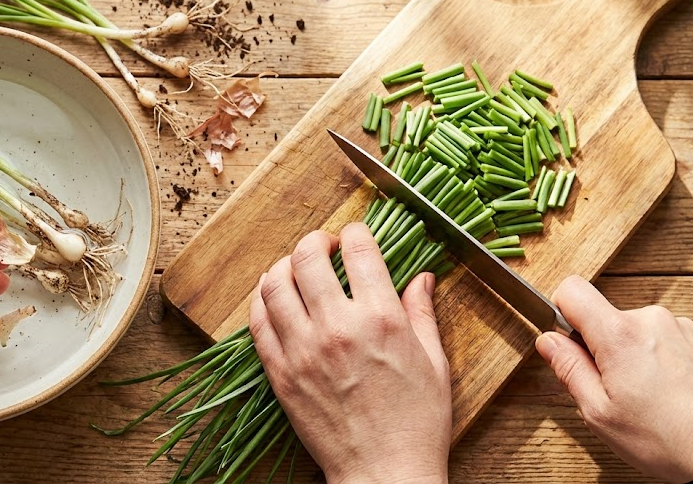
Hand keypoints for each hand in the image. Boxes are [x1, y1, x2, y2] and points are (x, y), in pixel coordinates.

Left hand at [249, 223, 451, 483]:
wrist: (384, 472)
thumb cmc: (417, 423)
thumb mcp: (434, 363)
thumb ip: (423, 313)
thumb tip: (423, 278)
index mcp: (380, 319)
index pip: (359, 250)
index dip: (356, 232)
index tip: (355, 235)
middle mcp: (337, 327)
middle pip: (308, 258)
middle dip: (316, 241)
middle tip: (324, 246)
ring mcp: (302, 350)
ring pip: (274, 284)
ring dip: (284, 265)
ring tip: (295, 268)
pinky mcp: (280, 373)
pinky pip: (257, 323)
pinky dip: (262, 301)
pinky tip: (274, 297)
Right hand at [536, 276, 692, 482]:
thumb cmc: (669, 440)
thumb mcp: (599, 412)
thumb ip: (568, 369)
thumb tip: (549, 342)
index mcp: (620, 335)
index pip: (572, 290)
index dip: (559, 312)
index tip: (565, 341)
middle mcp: (652, 320)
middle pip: (603, 317)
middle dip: (598, 348)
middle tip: (609, 389)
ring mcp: (680, 328)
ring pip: (632, 330)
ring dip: (629, 356)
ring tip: (643, 396)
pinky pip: (659, 339)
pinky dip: (654, 360)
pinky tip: (664, 393)